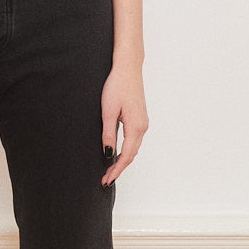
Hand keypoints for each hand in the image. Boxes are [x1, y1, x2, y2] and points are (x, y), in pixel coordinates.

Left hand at [101, 62, 146, 185]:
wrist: (128, 68)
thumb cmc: (117, 85)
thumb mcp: (108, 111)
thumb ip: (108, 134)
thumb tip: (108, 152)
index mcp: (136, 127)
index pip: (126, 156)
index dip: (116, 170)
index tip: (107, 180)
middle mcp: (143, 127)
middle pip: (132, 155)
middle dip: (119, 169)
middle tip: (105, 179)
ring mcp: (143, 123)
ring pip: (133, 148)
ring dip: (123, 160)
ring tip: (110, 170)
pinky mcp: (139, 118)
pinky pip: (134, 140)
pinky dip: (126, 150)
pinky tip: (118, 154)